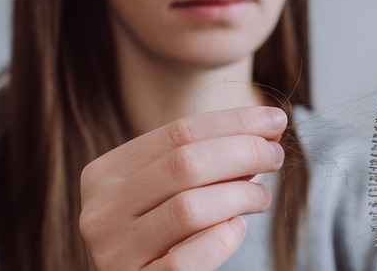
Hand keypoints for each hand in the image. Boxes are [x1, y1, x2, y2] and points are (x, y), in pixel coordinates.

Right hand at [80, 106, 286, 269]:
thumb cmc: (161, 230)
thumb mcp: (170, 189)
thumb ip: (206, 160)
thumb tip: (267, 127)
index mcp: (104, 173)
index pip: (177, 132)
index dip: (233, 122)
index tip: (273, 120)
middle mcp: (101, 210)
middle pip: (185, 164)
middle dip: (242, 152)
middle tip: (275, 155)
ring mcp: (115, 251)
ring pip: (189, 209)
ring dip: (240, 195)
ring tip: (261, 197)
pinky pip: (187, 260)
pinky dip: (222, 239)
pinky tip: (238, 228)